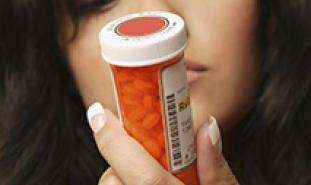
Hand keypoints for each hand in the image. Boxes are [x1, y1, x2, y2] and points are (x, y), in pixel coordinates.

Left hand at [87, 102, 238, 184]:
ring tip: (149, 180)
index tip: (99, 114)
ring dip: (121, 179)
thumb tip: (206, 128)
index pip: (143, 176)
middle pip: (114, 183)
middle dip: (122, 162)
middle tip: (148, 158)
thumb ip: (216, 168)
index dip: (115, 141)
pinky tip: (141, 184)